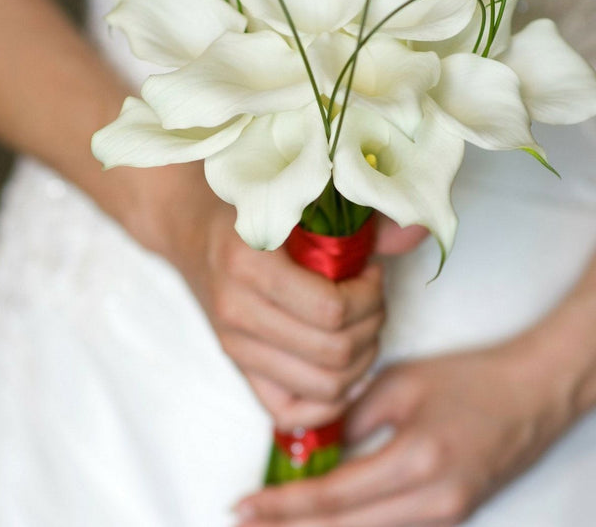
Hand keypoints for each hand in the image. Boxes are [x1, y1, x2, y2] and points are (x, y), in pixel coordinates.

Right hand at [178, 202, 385, 429]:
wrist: (191, 232)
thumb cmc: (251, 211)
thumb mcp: (297, 198)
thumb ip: (360, 216)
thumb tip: (418, 232)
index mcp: (248, 263)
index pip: (332, 310)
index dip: (369, 295)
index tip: (369, 271)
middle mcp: (235, 310)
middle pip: (335, 351)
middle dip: (371, 324)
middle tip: (371, 297)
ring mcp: (233, 345)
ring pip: (324, 386)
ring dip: (360, 359)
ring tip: (359, 324)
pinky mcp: (236, 367)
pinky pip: (293, 413)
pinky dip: (331, 400)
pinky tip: (341, 363)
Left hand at [235, 339, 573, 525]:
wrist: (530, 395)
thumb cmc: (467, 380)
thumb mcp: (401, 384)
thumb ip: (353, 417)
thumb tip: (315, 444)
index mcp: (416, 464)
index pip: (332, 497)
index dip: (282, 504)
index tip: (243, 505)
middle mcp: (431, 505)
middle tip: (243, 523)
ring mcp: (444, 519)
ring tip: (274, 524)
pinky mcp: (450, 518)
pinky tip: (322, 520)